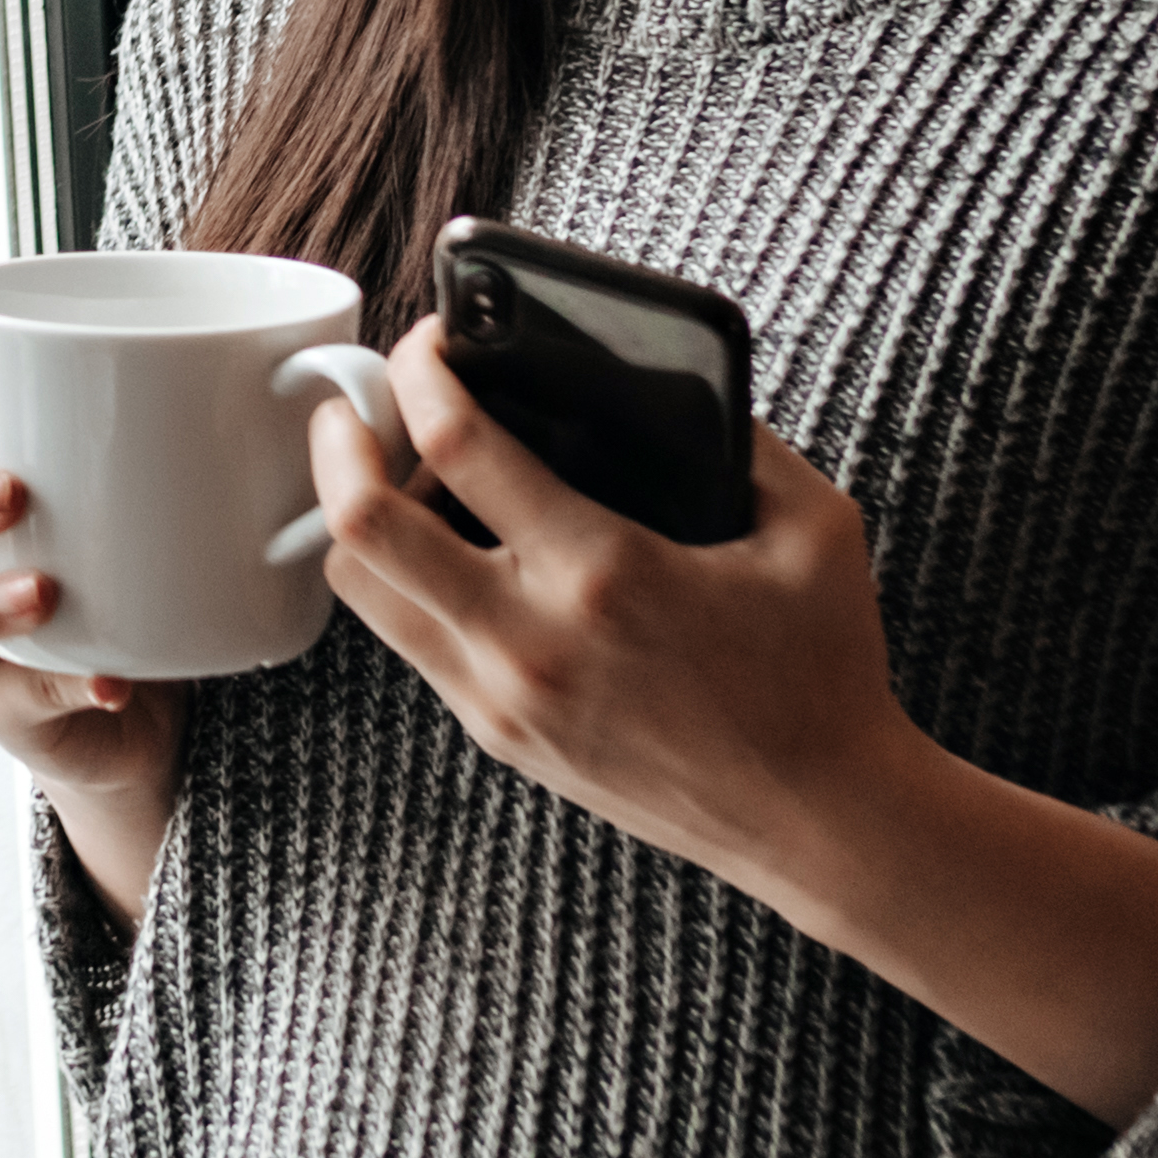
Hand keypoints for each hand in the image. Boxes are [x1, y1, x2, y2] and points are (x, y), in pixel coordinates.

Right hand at [0, 324, 182, 917]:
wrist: (139, 712)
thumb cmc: (140, 570)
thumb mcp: (161, 492)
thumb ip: (221, 428)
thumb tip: (326, 363)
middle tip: (11, 490)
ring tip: (44, 593)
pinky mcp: (4, 708)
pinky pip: (12, 699)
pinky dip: (61, 688)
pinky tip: (109, 681)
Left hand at [298, 325, 1157, 1120]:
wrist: (819, 818)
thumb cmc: (821, 668)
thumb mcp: (812, 526)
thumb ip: (742, 438)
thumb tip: (669, 373)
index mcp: (604, 571)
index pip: (456, 445)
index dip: (422, 371)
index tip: (428, 339)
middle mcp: (530, 639)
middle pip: (360, 526)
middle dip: (336, 443)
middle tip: (356, 403)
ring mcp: (503, 697)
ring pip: (361, 591)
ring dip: (354, 519)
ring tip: (389, 473)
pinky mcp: (499, 737)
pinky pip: (409, 641)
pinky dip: (401, 582)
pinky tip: (443, 548)